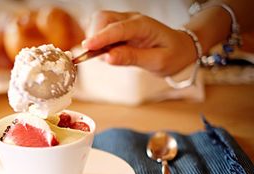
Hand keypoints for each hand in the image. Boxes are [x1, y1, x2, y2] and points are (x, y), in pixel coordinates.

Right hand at [82, 11, 196, 75]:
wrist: (180, 48)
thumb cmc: (172, 55)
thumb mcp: (157, 62)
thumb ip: (132, 58)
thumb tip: (108, 58)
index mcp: (144, 26)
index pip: (118, 29)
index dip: (101, 38)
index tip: (87, 47)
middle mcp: (132, 19)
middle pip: (103, 18)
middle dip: (94, 36)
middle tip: (96, 56)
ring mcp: (125, 22)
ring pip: (100, 22)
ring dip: (95, 39)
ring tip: (107, 56)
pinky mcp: (119, 28)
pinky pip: (101, 30)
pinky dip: (98, 41)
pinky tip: (108, 53)